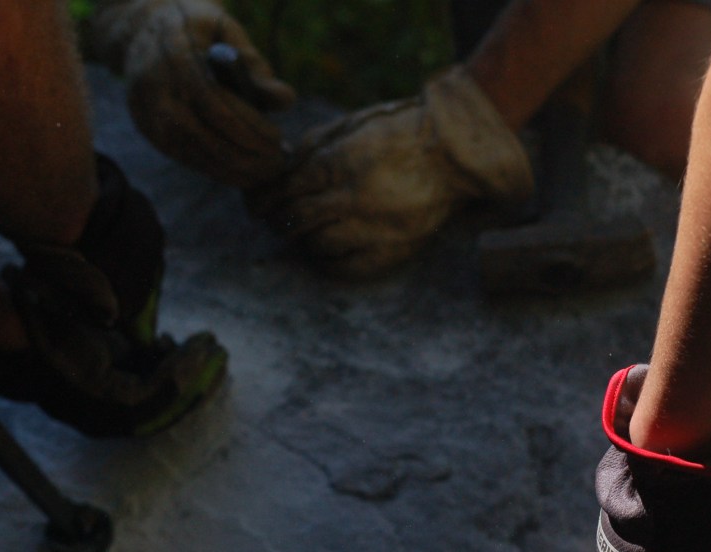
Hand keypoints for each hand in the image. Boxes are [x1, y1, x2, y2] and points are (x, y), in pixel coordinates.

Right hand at [92, 0, 294, 186]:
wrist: (145, 32)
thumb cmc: (199, 32)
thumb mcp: (227, 33)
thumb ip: (255, 66)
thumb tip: (286, 101)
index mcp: (176, 52)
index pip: (216, 101)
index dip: (249, 126)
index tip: (278, 139)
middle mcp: (154, 84)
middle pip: (204, 132)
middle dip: (245, 154)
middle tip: (277, 165)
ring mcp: (147, 110)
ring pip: (193, 151)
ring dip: (233, 169)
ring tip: (265, 174)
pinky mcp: (148, 129)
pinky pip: (184, 157)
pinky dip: (215, 171)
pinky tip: (241, 175)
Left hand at [250, 66, 532, 279]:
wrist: (455, 154)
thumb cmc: (400, 133)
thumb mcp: (352, 125)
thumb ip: (313, 147)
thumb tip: (279, 170)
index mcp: (341, 162)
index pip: (285, 189)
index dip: (263, 199)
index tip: (256, 204)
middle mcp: (353, 197)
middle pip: (295, 219)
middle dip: (277, 220)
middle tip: (274, 220)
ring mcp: (374, 228)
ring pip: (317, 245)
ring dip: (303, 240)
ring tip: (304, 232)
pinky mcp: (393, 249)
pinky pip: (347, 267)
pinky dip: (329, 262)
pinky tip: (325, 251)